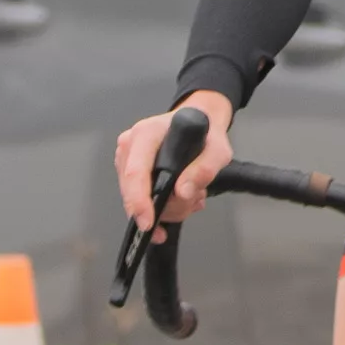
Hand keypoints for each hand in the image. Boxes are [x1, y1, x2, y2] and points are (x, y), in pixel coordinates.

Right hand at [114, 91, 234, 242]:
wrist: (200, 122)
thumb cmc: (206, 133)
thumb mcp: (218, 150)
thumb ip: (204, 169)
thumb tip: (182, 192)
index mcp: (147, 133)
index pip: (135, 172)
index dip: (139, 200)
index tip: (149, 222)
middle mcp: (131, 145)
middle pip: (135, 192)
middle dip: (166, 207)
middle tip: (194, 200)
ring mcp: (127, 160)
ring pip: (138, 201)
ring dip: (169, 208)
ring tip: (192, 195)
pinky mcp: (129, 173)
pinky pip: (140, 201)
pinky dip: (164, 207)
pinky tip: (183, 200)